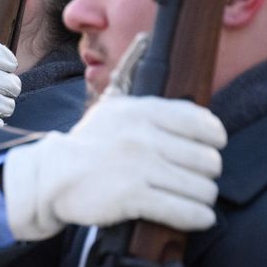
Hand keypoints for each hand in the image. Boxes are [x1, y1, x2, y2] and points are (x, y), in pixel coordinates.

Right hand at [3, 95, 225, 240]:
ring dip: (203, 197)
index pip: (202, 123)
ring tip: (196, 198)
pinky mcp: (132, 197)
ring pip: (200, 187)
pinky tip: (199, 217)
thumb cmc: (89, 144)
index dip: (214, 138)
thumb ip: (141, 88)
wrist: (52, 176)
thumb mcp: (113, 107)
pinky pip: (184, 211)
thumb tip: (153, 50)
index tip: (211, 146)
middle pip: (206, 159)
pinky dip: (197, 217)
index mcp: (141, 111)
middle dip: (207, 171)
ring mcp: (138, 167)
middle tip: (198, 176)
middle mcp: (142, 137)